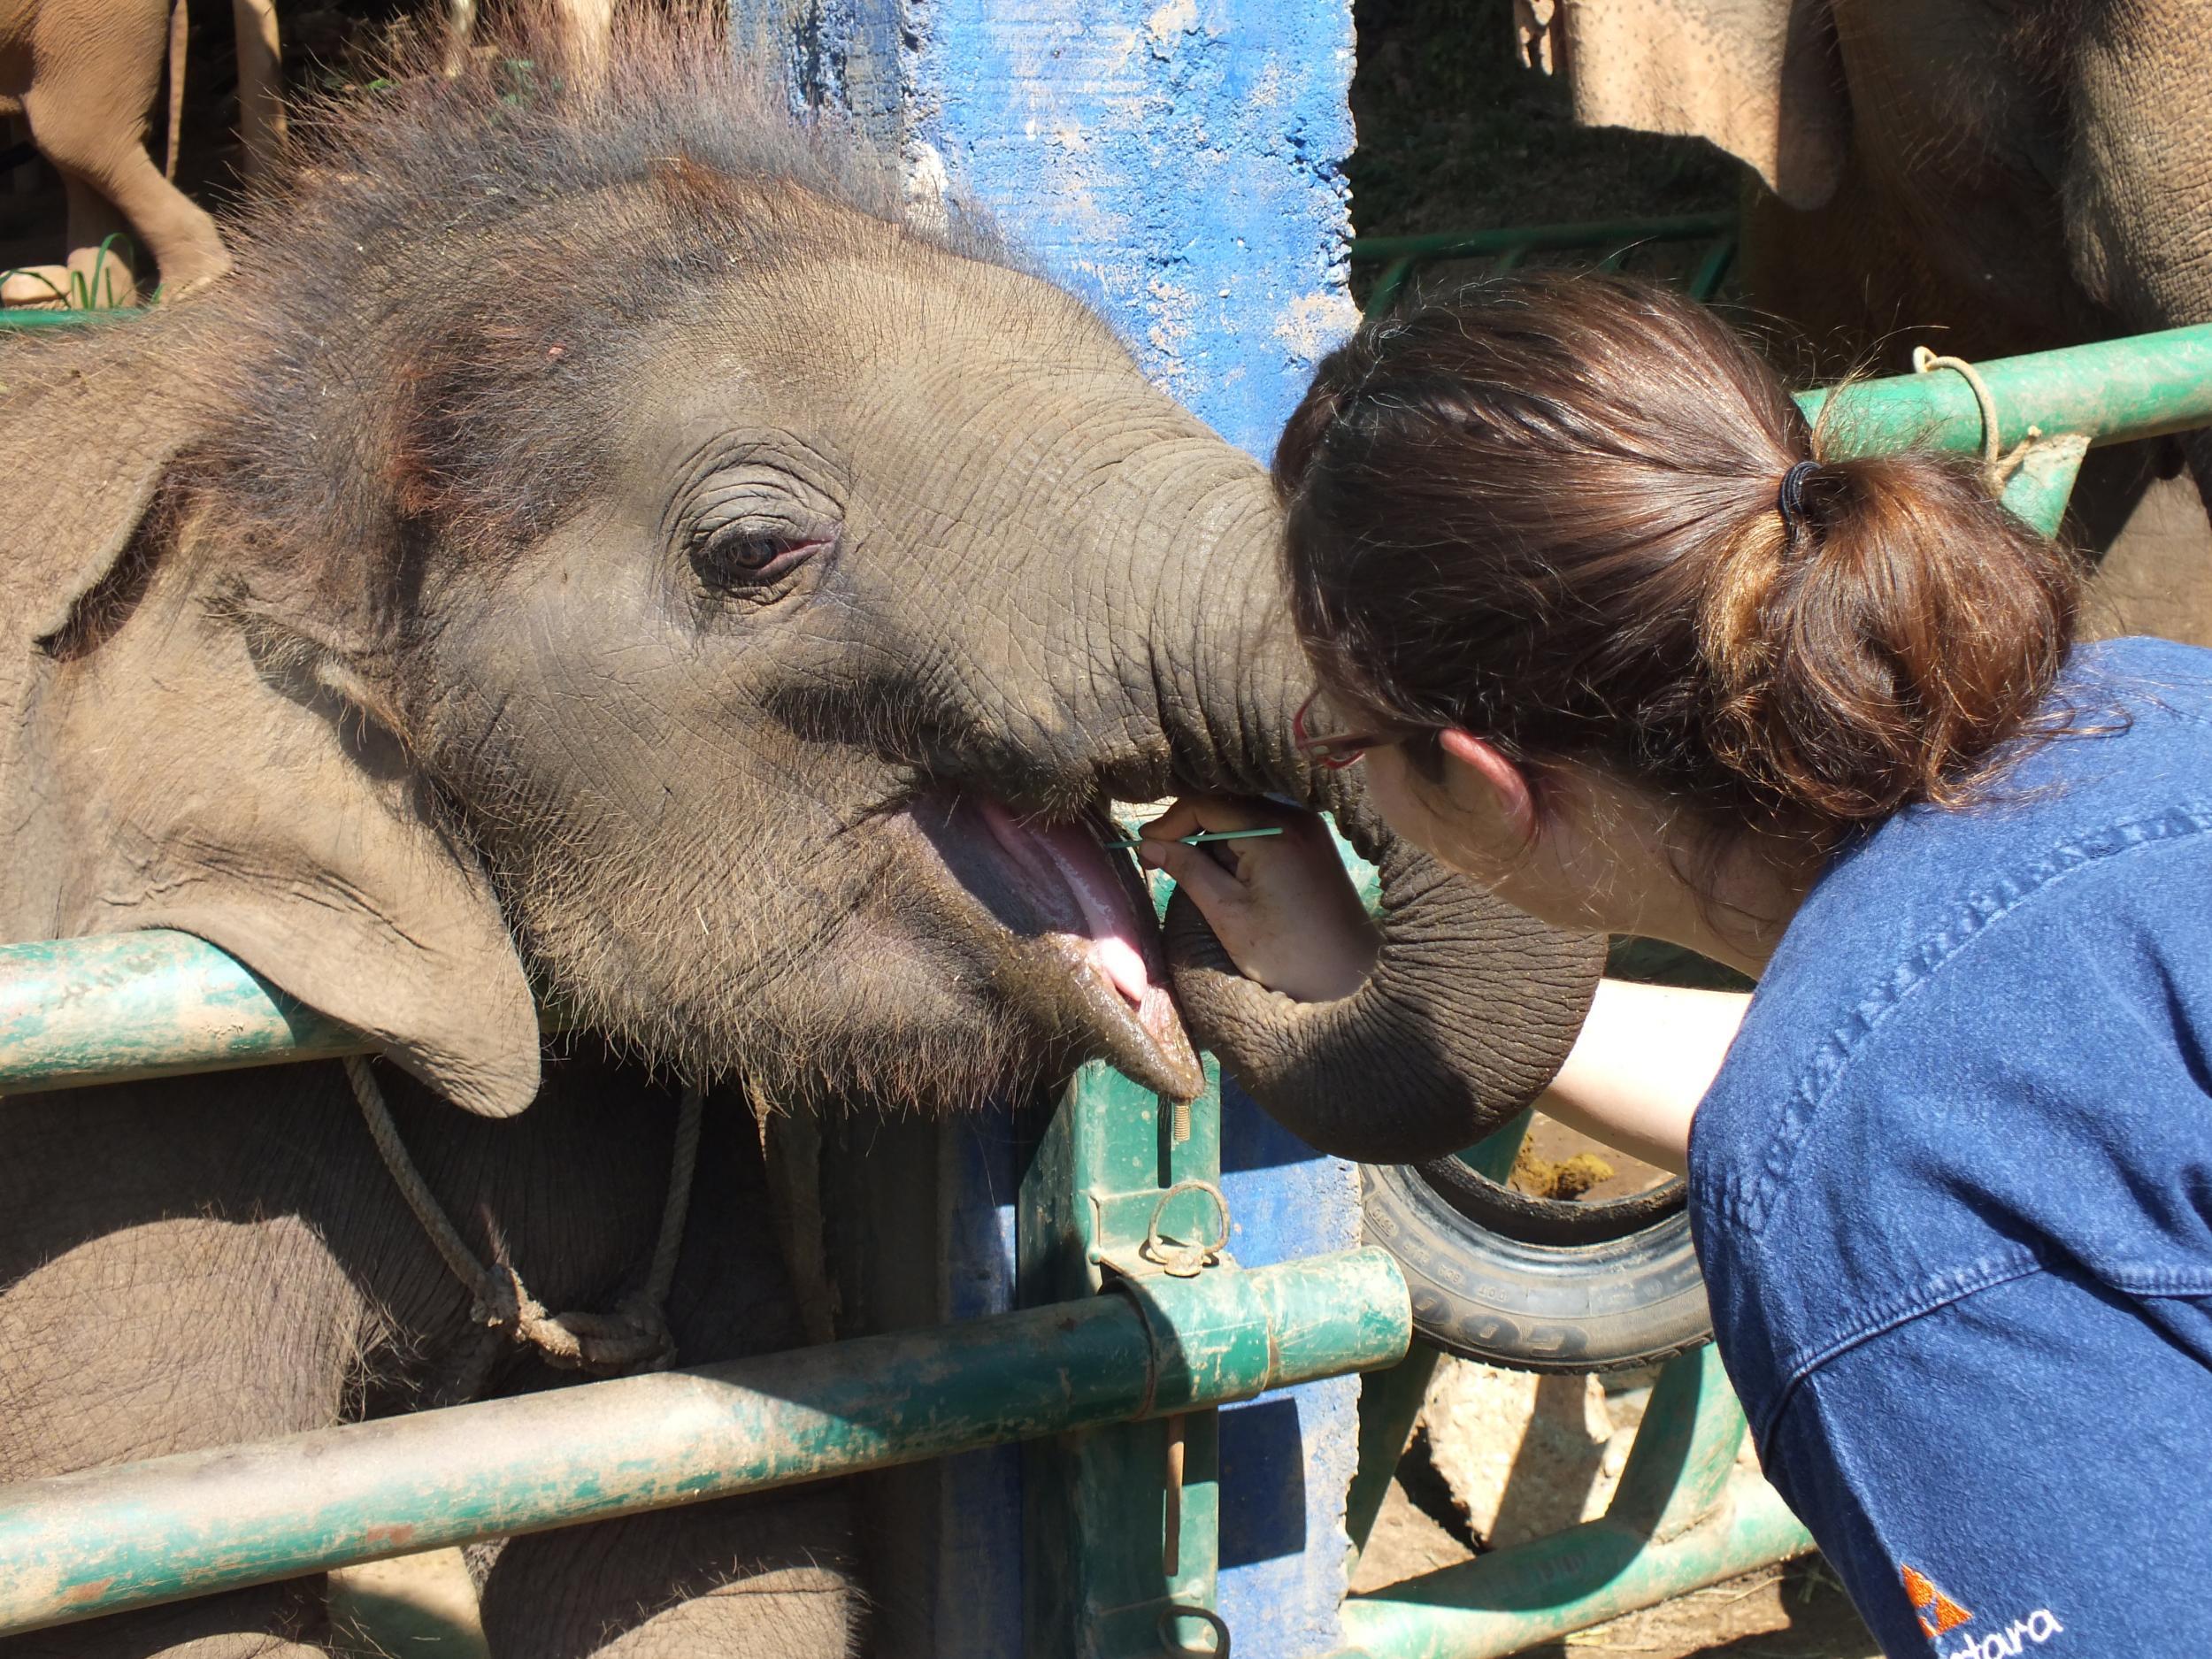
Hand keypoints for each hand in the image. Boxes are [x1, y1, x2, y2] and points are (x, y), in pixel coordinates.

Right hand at [1137, 795, 1380, 1002]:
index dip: (1169, 823)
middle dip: (1189, 829)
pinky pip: (1263, 827)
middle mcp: (1295, 816)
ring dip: (1212, 839)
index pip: (1206, 803)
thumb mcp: (1228, 914)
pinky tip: (1227, 872)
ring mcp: (1308, 826)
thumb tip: (1150, 843)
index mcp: (1274, 831)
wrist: (1350, 976)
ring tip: (1193, 872)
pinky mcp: (1313, 840)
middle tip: (1159, 860)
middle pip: (1225, 804)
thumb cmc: (1288, 954)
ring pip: (1242, 815)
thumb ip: (1188, 870)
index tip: (1143, 849)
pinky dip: (1237, 843)